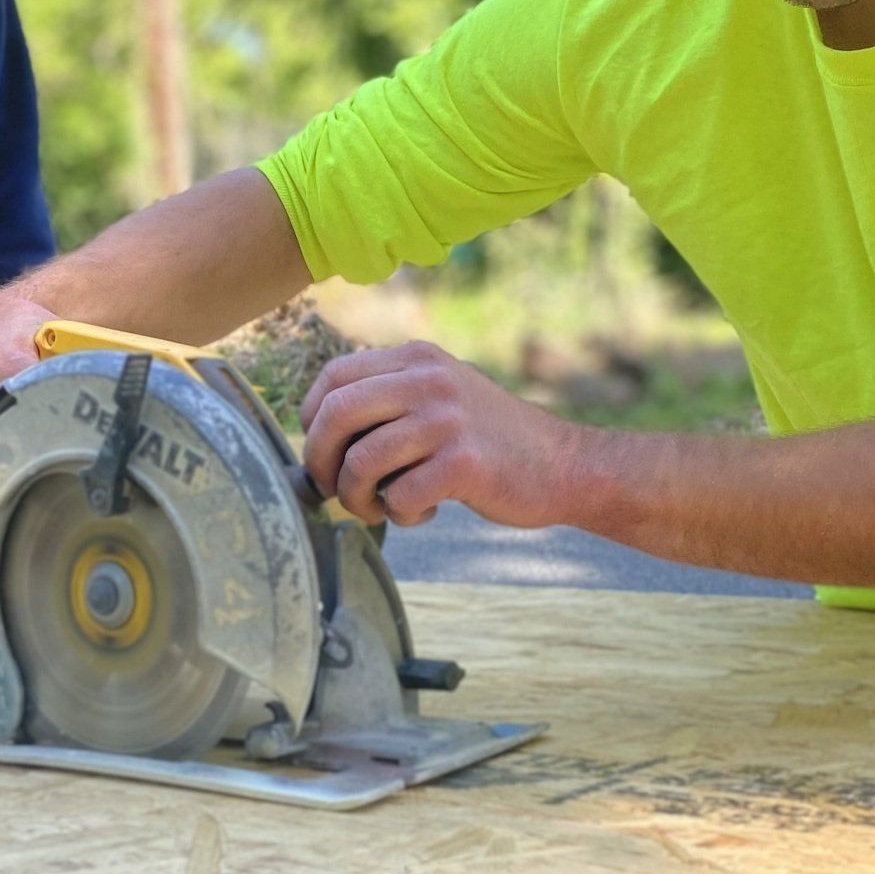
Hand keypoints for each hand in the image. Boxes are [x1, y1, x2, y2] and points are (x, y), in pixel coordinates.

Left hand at [299, 341, 579, 529]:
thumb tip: (315, 433)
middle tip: (333, 491)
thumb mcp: (440, 395)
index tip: (323, 451)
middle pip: (336, 415)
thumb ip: (388, 399)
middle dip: (320, 462)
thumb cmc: (488, 441)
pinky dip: (400, 515)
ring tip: (378, 508)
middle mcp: (429, 380)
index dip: (311, 419)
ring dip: (357, 498)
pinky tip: (423, 511)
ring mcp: (447, 420)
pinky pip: (399, 496)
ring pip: (361, 462)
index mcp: (417, 358)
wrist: (563, 465)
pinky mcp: (465, 463)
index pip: (333, 376)